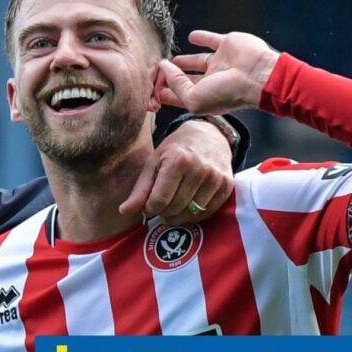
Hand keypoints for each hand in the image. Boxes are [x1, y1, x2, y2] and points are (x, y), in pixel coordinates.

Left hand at [119, 118, 233, 224]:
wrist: (208, 136)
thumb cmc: (175, 150)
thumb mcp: (153, 163)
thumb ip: (140, 190)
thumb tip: (124, 211)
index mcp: (178, 160)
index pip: (159, 200)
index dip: (150, 209)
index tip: (148, 206)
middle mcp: (200, 169)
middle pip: (175, 208)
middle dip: (164, 212)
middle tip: (161, 206)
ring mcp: (216, 178)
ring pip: (192, 213)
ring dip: (179, 215)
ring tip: (173, 206)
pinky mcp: (227, 186)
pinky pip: (208, 212)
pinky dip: (195, 215)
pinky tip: (188, 206)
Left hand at [156, 30, 279, 115]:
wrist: (258, 76)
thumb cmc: (228, 93)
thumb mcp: (193, 98)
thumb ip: (175, 83)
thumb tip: (163, 67)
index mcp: (203, 96)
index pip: (177, 95)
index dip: (162, 92)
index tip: (147, 88)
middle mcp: (210, 81)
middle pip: (184, 80)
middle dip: (170, 78)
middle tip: (154, 73)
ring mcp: (219, 63)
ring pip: (196, 61)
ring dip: (183, 61)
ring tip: (169, 60)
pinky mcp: (226, 45)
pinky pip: (210, 40)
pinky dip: (201, 37)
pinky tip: (192, 37)